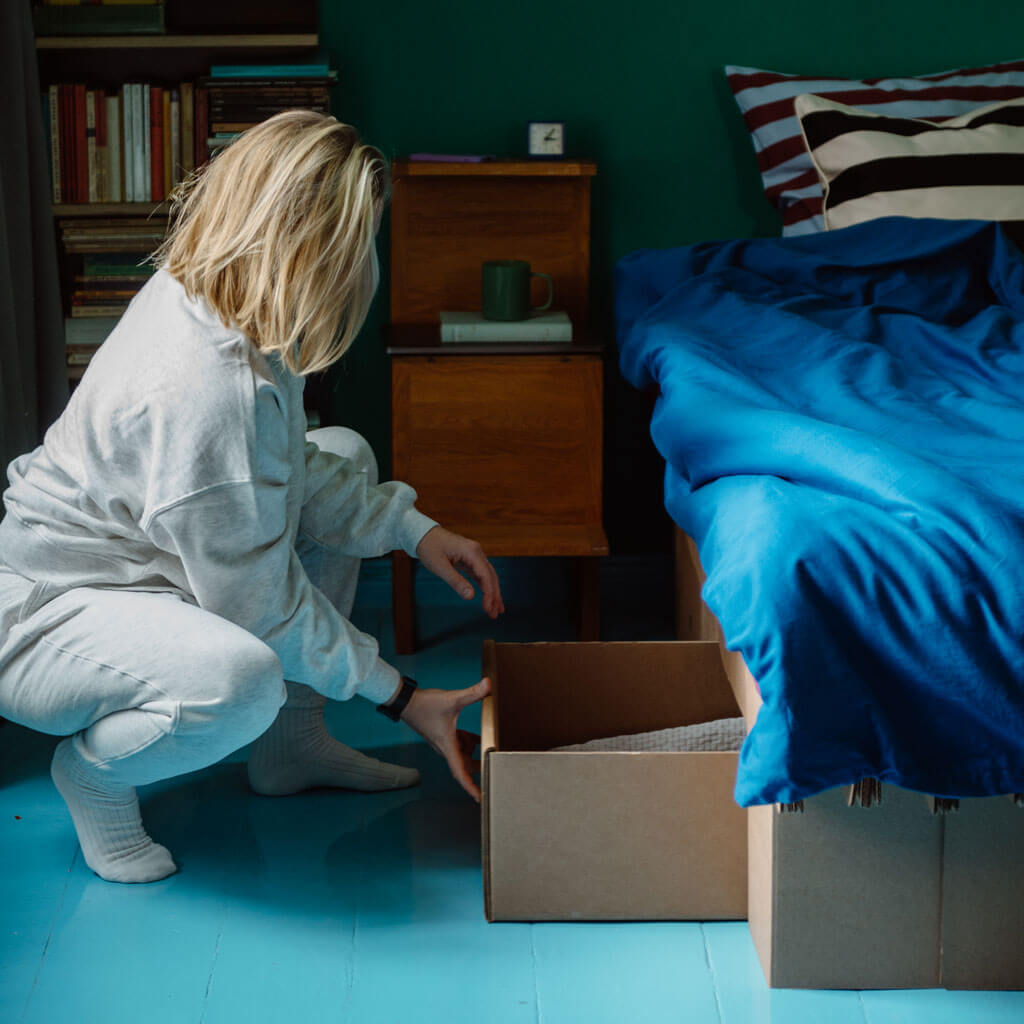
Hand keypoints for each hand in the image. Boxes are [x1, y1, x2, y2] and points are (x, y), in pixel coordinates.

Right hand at [399, 678, 490, 801]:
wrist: (405, 701)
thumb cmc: (424, 705)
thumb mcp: (451, 699)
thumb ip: (472, 693)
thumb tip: (488, 685)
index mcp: (448, 745)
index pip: (460, 772)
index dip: (471, 787)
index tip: (480, 798)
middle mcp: (445, 747)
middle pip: (465, 764)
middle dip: (478, 764)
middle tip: (492, 763)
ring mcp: (442, 742)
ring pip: (462, 753)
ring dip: (472, 748)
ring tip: (485, 740)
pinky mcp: (441, 735)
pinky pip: (458, 744)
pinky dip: (466, 741)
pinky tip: (474, 735)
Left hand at [416, 526, 504, 618]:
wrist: (423, 534)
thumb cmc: (429, 547)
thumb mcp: (440, 567)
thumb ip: (456, 581)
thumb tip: (470, 596)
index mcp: (471, 551)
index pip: (486, 576)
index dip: (489, 593)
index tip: (489, 608)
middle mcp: (476, 552)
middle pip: (491, 576)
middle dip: (494, 596)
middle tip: (494, 614)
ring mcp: (474, 555)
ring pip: (488, 576)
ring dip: (492, 592)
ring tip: (496, 609)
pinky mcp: (470, 559)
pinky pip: (481, 574)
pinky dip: (485, 586)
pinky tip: (488, 597)